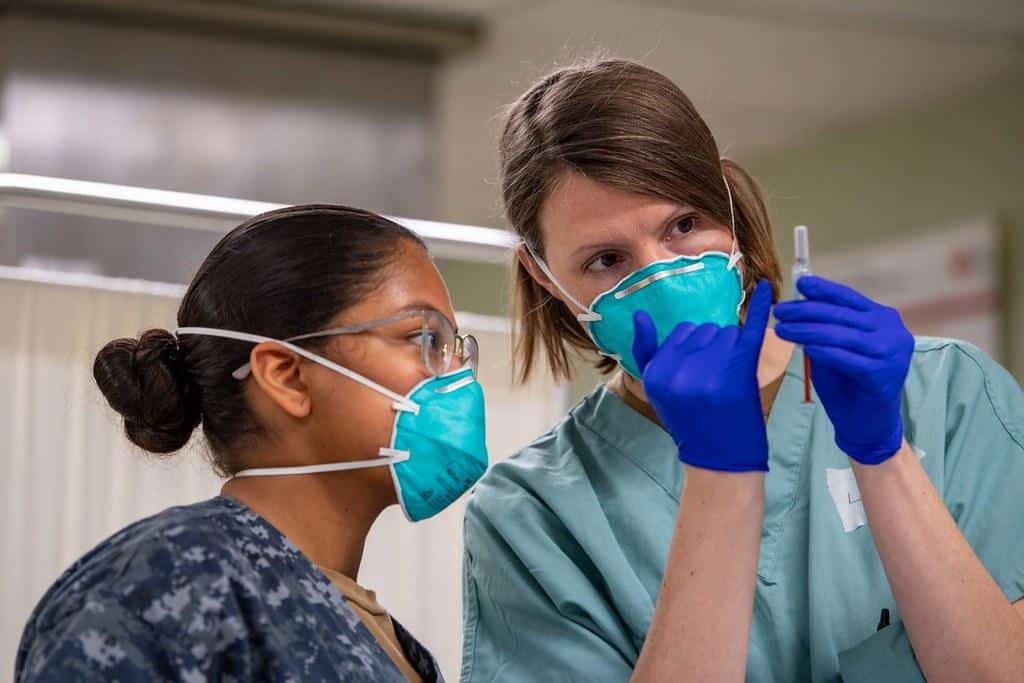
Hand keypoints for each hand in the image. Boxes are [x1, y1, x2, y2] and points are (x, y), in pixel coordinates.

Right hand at [632, 280, 772, 471]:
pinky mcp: (741, 372)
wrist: (720, 459)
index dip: (694, 348)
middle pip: (705, 329)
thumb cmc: (690, 421)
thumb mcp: (657, 389)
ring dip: (733, 349)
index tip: (698, 374)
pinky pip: (750, 330)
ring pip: (727, 332)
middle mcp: (681, 370)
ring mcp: (711, 371)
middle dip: (713, 347)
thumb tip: (641, 314)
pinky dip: (760, 308)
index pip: (681, 332)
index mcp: (657, 373)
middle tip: (715, 381)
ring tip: (730, 380)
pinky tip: (765, 289)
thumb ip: (646, 352)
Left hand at [774, 275, 912, 464]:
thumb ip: (826, 327)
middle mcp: (893, 331)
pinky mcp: (883, 374)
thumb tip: (800, 303)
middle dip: (806, 311)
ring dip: (807, 330)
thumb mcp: (835, 348)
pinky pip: (846, 358)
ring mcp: (892, 353)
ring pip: (841, 335)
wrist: (868, 424)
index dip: (824, 290)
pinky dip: (824, 352)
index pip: (850, 298)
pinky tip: (805, 348)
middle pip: (842, 315)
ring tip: (781, 329)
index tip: (800, 284)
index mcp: (883, 319)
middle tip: (780, 311)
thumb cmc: (849, 383)